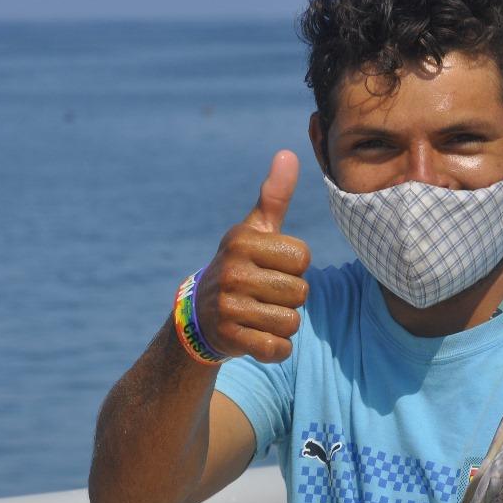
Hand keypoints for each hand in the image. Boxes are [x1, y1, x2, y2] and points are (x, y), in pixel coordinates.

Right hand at [194, 150, 310, 362]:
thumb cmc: (240, 266)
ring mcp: (228, 306)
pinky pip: (278, 348)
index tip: (271, 267)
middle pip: (301, 292)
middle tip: (264, 294)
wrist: (199, 317)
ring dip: (283, 323)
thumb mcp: (254, 231)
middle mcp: (231, 271)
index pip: (303, 258)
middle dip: (290, 298)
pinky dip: (275, 348)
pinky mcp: (229, 338)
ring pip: (291, 322)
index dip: (295, 267)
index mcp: (241, 241)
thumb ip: (274, 196)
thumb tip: (288, 153)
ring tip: (259, 314)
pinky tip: (257, 337)